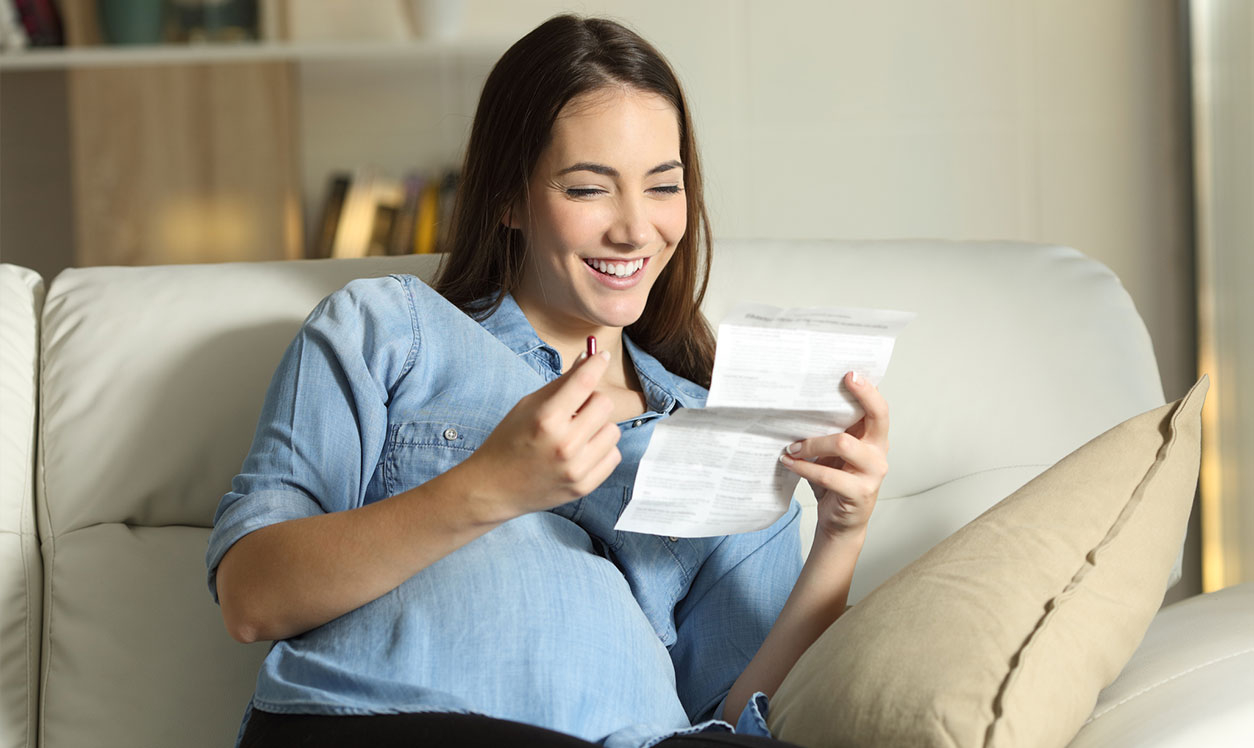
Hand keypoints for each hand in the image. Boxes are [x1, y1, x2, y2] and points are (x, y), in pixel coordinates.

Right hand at [463, 350, 621, 518]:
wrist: (493, 487)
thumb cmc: (508, 441)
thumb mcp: (528, 405)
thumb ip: (561, 384)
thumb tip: (589, 359)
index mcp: (546, 418)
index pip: (585, 381)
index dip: (597, 363)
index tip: (602, 357)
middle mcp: (564, 443)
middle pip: (604, 403)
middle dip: (593, 400)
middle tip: (578, 407)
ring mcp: (576, 468)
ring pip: (613, 431)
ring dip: (598, 427)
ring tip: (577, 434)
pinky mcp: (584, 486)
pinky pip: (613, 455)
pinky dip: (601, 450)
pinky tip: (581, 452)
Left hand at [779, 371, 888, 539]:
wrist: (840, 522)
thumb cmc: (835, 482)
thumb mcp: (834, 453)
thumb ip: (831, 431)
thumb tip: (802, 405)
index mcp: (874, 438)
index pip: (879, 409)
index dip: (868, 390)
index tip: (850, 374)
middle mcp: (879, 452)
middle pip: (875, 418)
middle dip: (850, 402)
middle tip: (817, 400)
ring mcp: (873, 473)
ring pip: (844, 444)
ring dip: (811, 444)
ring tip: (791, 447)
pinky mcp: (860, 493)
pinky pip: (829, 475)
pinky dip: (805, 467)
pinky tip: (789, 463)